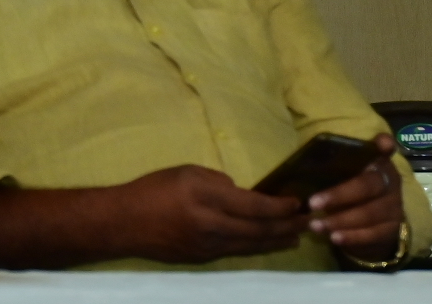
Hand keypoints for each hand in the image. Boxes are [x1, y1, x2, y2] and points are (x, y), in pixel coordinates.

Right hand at [113, 165, 307, 262]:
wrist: (124, 222)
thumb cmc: (153, 189)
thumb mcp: (185, 172)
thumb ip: (217, 181)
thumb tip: (240, 194)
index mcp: (206, 198)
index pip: (255, 206)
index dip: (280, 207)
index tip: (297, 202)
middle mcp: (212, 225)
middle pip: (260, 230)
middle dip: (287, 226)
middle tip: (307, 222)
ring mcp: (210, 246)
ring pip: (252, 245)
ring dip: (277, 241)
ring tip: (295, 237)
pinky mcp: (205, 259)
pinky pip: (238, 252)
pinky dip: (257, 247)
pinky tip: (265, 243)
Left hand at [307, 137, 406, 262]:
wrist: (373, 225)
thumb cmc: (349, 191)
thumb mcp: (341, 176)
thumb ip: (331, 169)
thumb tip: (299, 171)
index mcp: (377, 163)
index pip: (384, 150)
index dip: (384, 145)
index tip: (382, 143)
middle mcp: (390, 182)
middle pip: (368, 186)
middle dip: (339, 195)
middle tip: (312, 203)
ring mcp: (394, 207)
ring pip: (369, 213)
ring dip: (340, 221)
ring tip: (315, 226)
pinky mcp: (392, 229)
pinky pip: (373, 234)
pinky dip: (352, 237)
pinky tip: (334, 238)